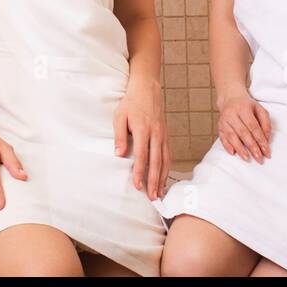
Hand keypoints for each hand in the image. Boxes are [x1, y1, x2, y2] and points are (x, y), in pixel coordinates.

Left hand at [114, 76, 169, 200]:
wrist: (147, 88)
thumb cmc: (131, 102)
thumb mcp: (120, 116)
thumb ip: (120, 136)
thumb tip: (118, 154)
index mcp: (143, 130)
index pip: (142, 155)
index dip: (140, 172)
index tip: (137, 186)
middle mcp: (156, 134)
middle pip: (156, 161)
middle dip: (154, 181)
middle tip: (152, 197)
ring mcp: (163, 135)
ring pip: (164, 160)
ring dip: (162, 178)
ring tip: (159, 193)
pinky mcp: (166, 135)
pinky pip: (168, 154)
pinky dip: (167, 168)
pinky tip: (164, 177)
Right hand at [217, 92, 271, 162]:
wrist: (230, 98)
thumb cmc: (247, 106)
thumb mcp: (259, 109)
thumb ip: (265, 123)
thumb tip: (266, 138)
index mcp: (243, 108)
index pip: (254, 127)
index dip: (261, 140)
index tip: (267, 152)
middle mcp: (232, 114)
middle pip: (243, 133)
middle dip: (252, 147)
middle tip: (259, 158)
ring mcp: (224, 120)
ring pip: (232, 136)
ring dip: (240, 149)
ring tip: (247, 158)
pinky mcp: (219, 126)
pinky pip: (222, 137)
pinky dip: (227, 146)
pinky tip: (233, 153)